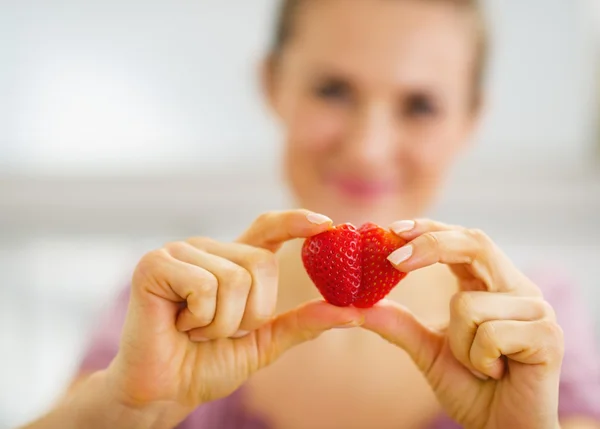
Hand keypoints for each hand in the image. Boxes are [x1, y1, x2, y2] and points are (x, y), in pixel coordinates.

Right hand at [106, 210, 363, 420]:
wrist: (164, 392)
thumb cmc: (207, 364)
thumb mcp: (264, 343)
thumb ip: (301, 323)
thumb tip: (351, 311)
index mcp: (231, 262)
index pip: (268, 228)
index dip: (296, 221)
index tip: (327, 223)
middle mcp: (208, 249)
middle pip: (260, 263)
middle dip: (249, 313)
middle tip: (218, 331)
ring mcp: (179, 252)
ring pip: (234, 279)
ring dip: (221, 323)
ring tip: (194, 330)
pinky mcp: (155, 264)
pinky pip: (204, 287)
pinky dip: (198, 319)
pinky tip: (177, 325)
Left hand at [360, 219, 563, 428]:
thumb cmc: (471, 387)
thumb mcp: (426, 349)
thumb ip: (397, 323)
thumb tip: (355, 305)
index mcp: (489, 285)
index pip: (461, 241)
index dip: (430, 230)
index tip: (394, 230)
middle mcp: (515, 288)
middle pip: (475, 242)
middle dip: (431, 245)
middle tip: (394, 260)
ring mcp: (536, 309)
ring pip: (467, 304)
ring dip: (457, 344)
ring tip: (479, 366)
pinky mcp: (548, 335)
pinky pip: (489, 334)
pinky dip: (479, 359)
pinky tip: (497, 373)